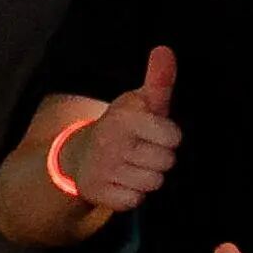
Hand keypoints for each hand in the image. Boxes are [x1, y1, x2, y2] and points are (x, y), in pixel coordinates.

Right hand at [54, 49, 180, 214]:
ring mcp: (101, 169)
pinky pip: (134, 202)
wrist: (80, 154)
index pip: (173, 137)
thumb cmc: (124, 126)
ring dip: (148, 177)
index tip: (155, 133)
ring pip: (153, 183)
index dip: (169, 137)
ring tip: (133, 165)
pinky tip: (122, 181)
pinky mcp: (96, 193)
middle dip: (160, 158)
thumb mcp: (141, 102)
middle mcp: (110, 143)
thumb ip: (159, 80)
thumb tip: (165, 50)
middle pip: (167, 162)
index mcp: (124, 118)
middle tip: (143, 151)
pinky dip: (132, 195)